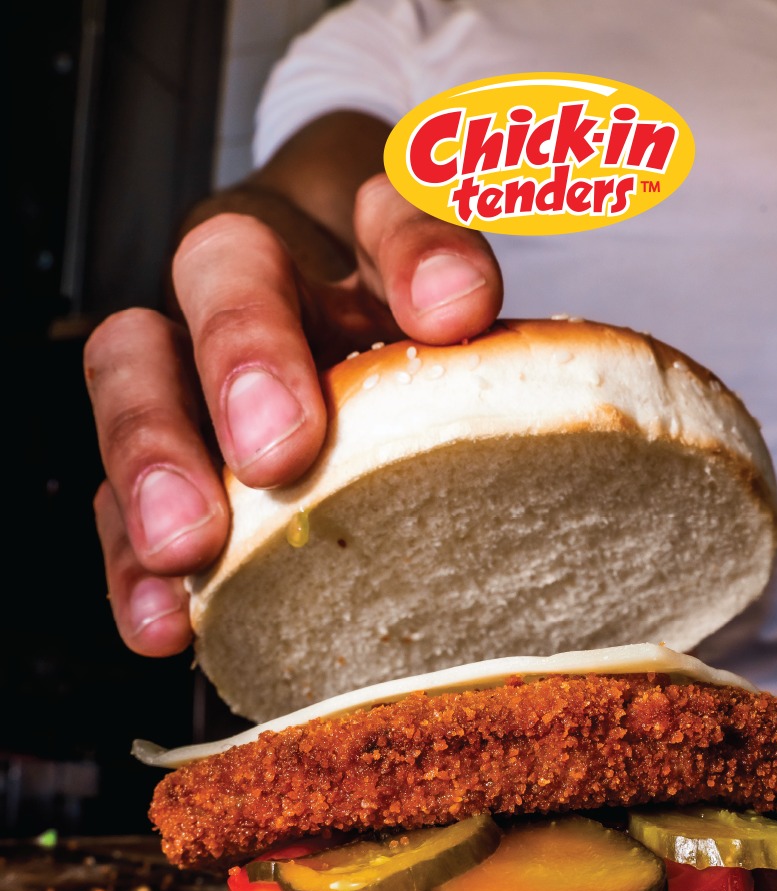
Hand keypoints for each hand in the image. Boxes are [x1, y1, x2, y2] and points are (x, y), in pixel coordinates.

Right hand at [87, 172, 501, 655]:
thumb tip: (469, 328)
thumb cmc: (422, 367)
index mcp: (359, 233)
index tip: (455, 311)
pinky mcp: (161, 460)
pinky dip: (134, 563)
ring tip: (187, 543)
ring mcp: (195, 363)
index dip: (418, 252)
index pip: (389, 208)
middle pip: (225, 266)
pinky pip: (120, 498)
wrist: (365, 380)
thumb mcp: (465, 341)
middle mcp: (262, 277)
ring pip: (136, 367)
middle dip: (246, 350)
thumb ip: (479, 333)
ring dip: (156, 456)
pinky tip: (165, 618)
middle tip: (278, 448)